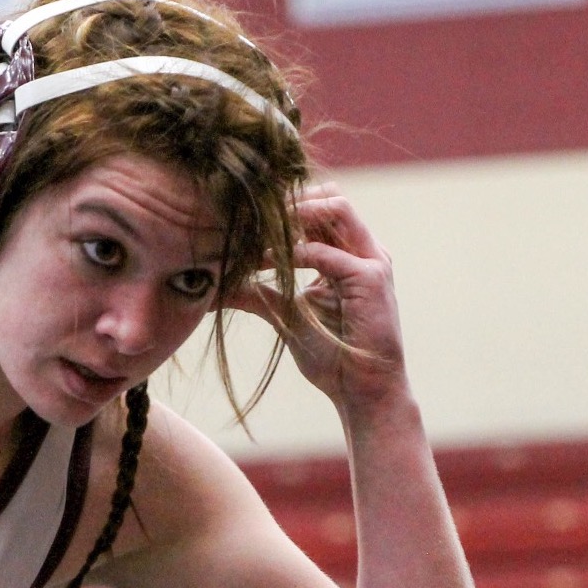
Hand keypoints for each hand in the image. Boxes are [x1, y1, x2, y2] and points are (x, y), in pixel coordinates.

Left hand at [231, 183, 409, 409]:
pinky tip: (268, 262)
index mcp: (347, 253)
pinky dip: (296, 253)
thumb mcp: (285, 314)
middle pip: (328, 197)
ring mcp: (371, 261)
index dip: (283, 205)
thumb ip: (256, 293)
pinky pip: (329, 253)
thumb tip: (216, 286)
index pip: (319, 208)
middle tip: (247, 215)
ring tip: (257, 231)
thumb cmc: (331, 354)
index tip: (243, 216)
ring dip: (293, 215)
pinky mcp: (370, 279)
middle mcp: (363, 250)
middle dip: (287, 200)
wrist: (362, 390)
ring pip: (335, 210)